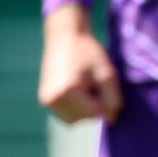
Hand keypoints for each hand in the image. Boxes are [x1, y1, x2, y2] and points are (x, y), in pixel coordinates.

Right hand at [38, 4, 122, 123]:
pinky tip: (77, 89)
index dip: (106, 103)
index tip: (105, 86)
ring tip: (85, 86)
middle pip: (83, 119)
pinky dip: (76, 107)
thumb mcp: (107, 74)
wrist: (65, 35)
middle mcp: (52, 99)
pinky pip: (66, 114)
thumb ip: (112, 100)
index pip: (94, 113)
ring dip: (84, 109)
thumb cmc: (88, 51)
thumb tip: (110, 121)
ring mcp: (46, 101)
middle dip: (94, 107)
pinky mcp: (45, 100)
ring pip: (74, 120)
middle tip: (94, 84)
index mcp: (66, 92)